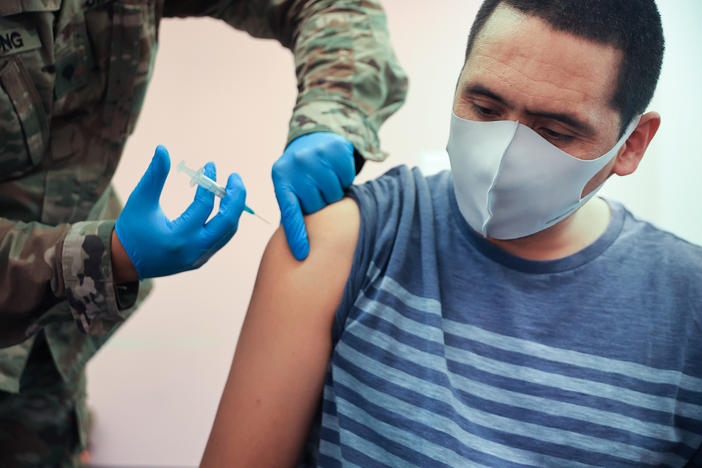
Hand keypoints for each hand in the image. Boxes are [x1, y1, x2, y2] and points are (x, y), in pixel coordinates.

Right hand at [114, 145, 245, 279]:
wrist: (125, 262)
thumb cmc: (132, 228)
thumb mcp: (140, 200)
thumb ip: (154, 176)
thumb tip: (163, 149)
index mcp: (178, 237)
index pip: (204, 206)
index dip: (209, 182)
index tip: (211, 165)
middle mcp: (193, 250)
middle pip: (227, 222)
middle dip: (236, 198)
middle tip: (235, 177)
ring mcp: (200, 257)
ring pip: (228, 232)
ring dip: (233, 209)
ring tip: (232, 188)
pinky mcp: (201, 259)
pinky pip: (221, 238)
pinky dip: (226, 220)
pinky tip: (224, 203)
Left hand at [272, 132, 354, 260]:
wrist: (314, 140)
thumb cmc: (301, 175)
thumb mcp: (290, 189)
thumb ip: (292, 212)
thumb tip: (297, 252)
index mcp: (281, 179)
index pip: (290, 213)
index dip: (297, 235)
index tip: (302, 255)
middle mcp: (296, 165)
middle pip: (317, 206)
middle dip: (320, 204)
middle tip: (317, 193)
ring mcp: (316, 155)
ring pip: (334, 194)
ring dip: (334, 193)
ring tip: (326, 181)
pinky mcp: (335, 148)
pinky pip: (347, 178)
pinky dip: (345, 178)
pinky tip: (336, 170)